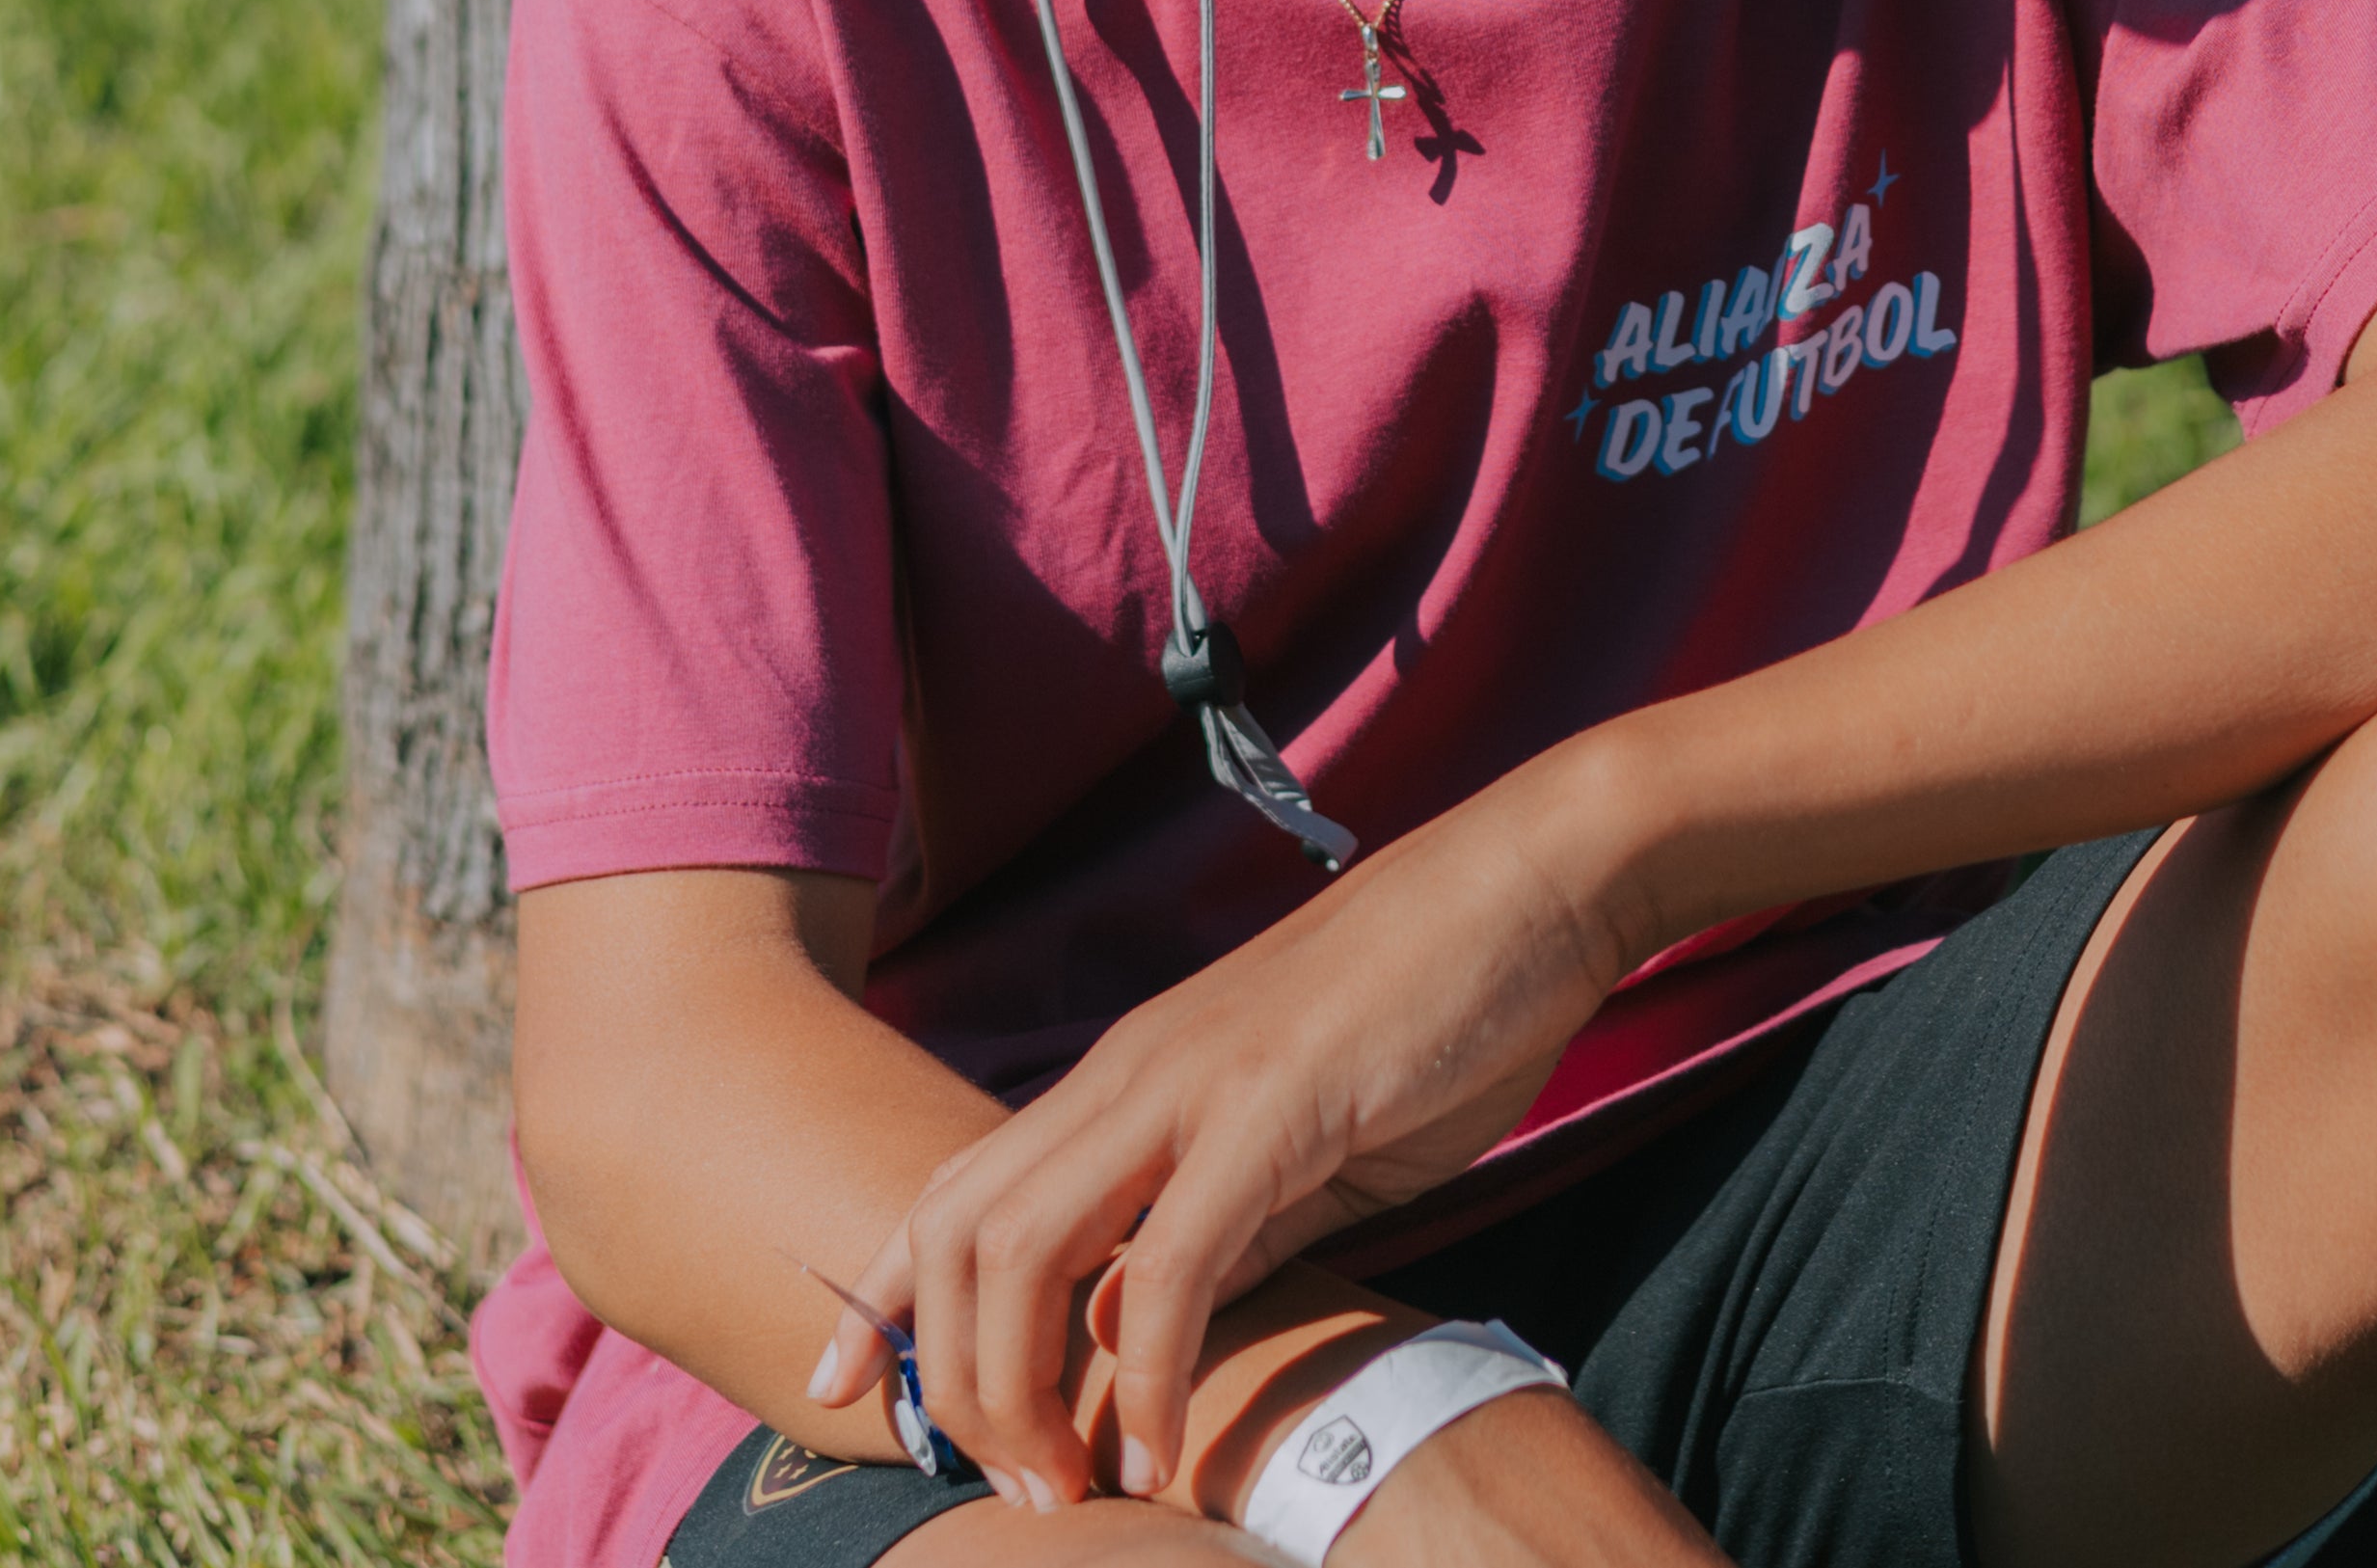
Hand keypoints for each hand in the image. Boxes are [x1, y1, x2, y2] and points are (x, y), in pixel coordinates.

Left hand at [814, 763, 1639, 1512]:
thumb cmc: (1430, 1008)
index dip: (882, 1292)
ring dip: (1019, 1388)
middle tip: (1002, 1486)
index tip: (843, 1387)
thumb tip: (1147, 1326)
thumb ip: (1218, 1224)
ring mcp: (1193, 1085)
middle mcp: (1130, 1074)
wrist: (1534, 885)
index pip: (957, 1185)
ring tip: (1066, 1491)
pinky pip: (1170, 1263)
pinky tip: (1159, 1452)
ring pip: (1025, 1244)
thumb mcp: (1299, 1139)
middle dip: (946, 1373)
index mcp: (1127, 1077)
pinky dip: (1143, 1372)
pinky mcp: (1274, 1108)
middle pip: (958, 1227)